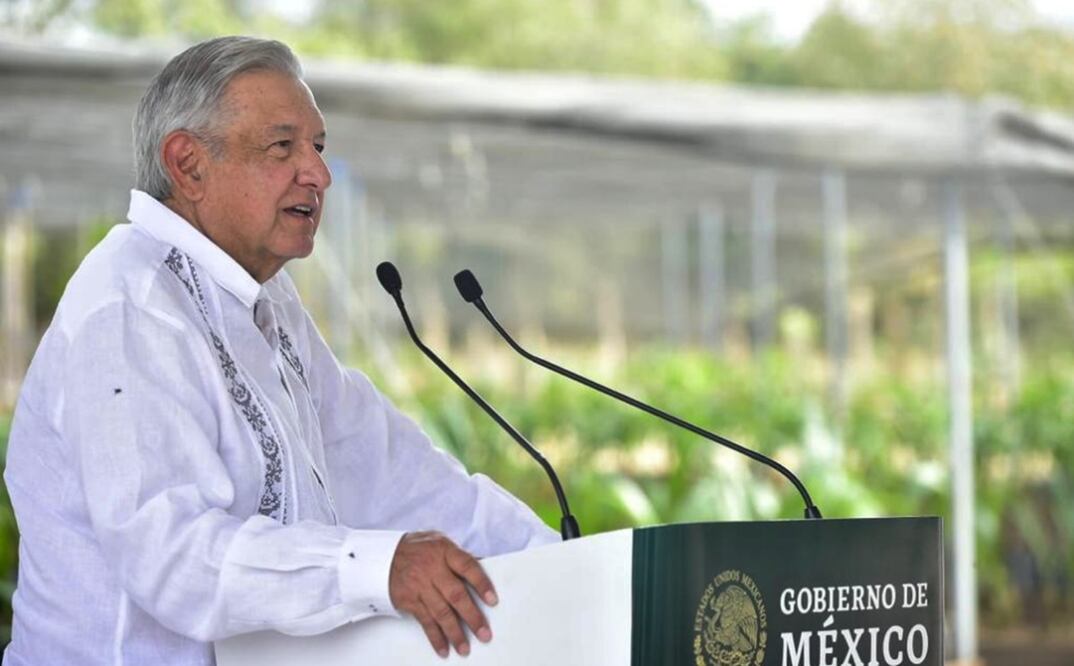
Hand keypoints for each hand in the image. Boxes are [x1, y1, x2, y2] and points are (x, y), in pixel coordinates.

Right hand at [388, 531, 497, 658]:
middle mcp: (432, 568)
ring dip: (454, 633)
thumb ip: (460, 557)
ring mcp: (420, 586)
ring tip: (465, 647)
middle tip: (484, 633)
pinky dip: (435, 637)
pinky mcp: (410, 600)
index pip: (467, 566)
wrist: (384, 556)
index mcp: (444, 551)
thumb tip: (486, 566)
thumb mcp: (440, 543)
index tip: (493, 600)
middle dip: (472, 617)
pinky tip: (444, 648)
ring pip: (441, 612)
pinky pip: (425, 621)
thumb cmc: (419, 549)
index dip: (482, 583)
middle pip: (456, 595)